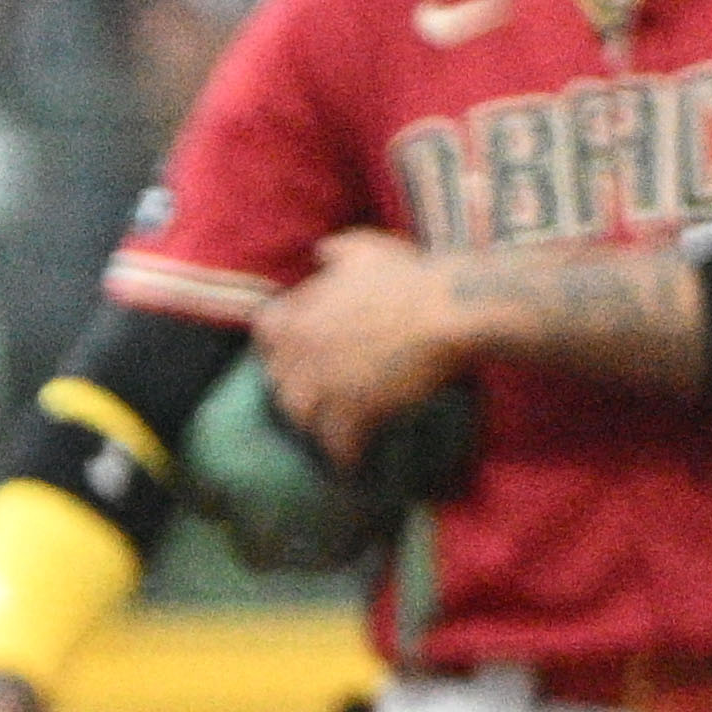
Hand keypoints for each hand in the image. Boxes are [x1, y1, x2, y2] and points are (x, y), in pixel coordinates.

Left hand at [251, 226, 469, 459]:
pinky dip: (343, 454)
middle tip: (314, 394)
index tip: (295, 349)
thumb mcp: (363, 248)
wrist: (447, 309)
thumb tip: (320, 253)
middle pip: (280, 380)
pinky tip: (350, 464)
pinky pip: (338, 444)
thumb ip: (334, 251)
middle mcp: (300, 354)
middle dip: (294, 386)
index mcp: (295, 316)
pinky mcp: (355, 413)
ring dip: (312, 422)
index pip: (265, 334)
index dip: (281, 342)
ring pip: (301, 415)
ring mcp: (325, 387)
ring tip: (326, 429)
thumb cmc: (408, 275)